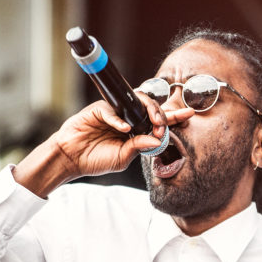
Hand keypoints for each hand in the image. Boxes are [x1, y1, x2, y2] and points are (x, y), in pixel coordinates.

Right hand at [13, 94, 193, 197]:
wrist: (72, 159)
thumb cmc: (96, 159)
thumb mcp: (123, 158)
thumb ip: (139, 148)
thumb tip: (156, 139)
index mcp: (136, 130)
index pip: (158, 121)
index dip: (174, 117)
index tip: (190, 114)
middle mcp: (127, 118)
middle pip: (150, 108)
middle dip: (162, 114)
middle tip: (164, 125)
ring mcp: (114, 112)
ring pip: (135, 102)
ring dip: (148, 111)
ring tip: (154, 123)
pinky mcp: (99, 110)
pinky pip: (112, 110)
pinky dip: (119, 120)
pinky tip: (123, 129)